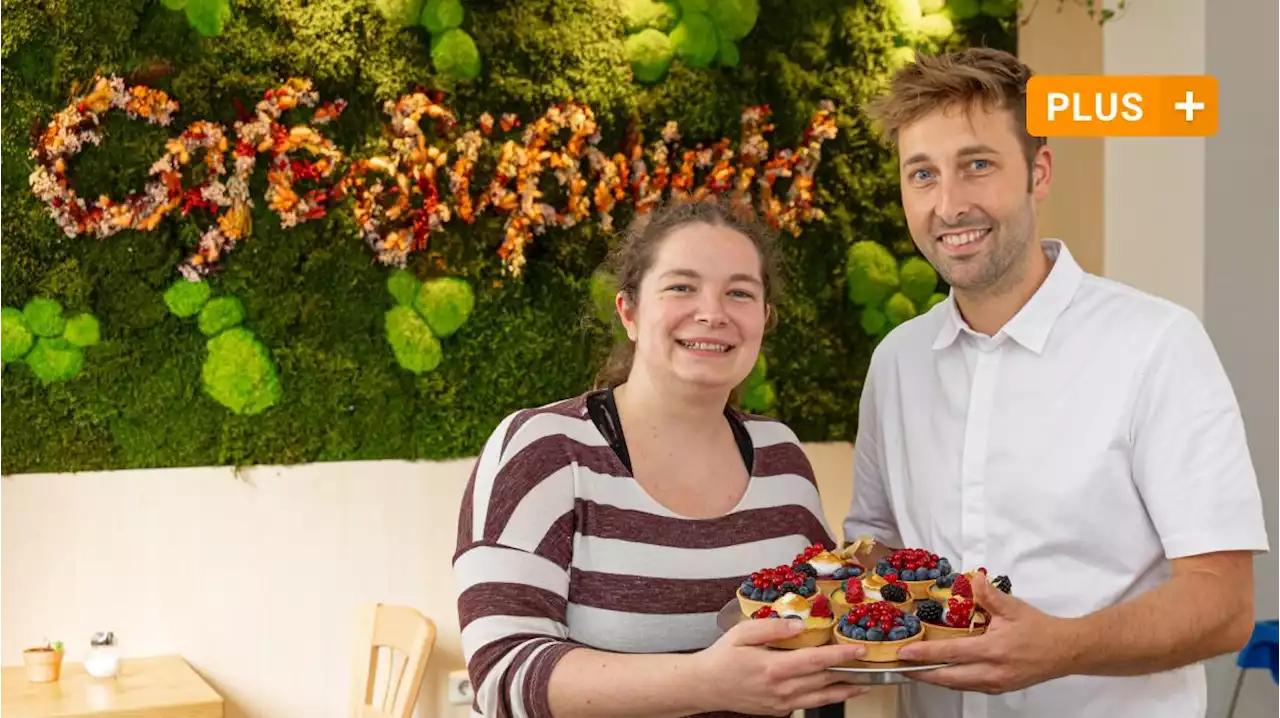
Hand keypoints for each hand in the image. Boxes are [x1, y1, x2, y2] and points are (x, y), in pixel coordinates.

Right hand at [693, 617, 871, 715]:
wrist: (705, 686)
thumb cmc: (722, 657)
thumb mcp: (743, 633)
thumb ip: (773, 627)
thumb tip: (799, 624)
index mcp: (773, 667)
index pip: (815, 660)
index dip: (840, 656)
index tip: (858, 650)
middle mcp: (780, 688)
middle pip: (823, 681)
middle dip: (848, 673)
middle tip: (867, 664)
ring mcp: (780, 703)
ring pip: (820, 699)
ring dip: (843, 692)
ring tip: (861, 685)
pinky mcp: (778, 710)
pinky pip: (807, 705)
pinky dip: (824, 700)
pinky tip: (833, 692)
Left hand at [895, 578, 1076, 693]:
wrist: (1067, 651)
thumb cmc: (1039, 628)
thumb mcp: (1014, 607)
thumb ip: (989, 594)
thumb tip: (972, 578)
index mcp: (994, 650)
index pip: (951, 654)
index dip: (925, 654)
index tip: (904, 653)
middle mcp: (992, 672)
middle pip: (949, 678)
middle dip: (922, 674)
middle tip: (900, 666)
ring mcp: (996, 684)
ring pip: (958, 685)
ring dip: (936, 678)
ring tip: (916, 669)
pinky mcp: (1000, 688)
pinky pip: (970, 686)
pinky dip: (953, 680)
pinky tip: (943, 672)